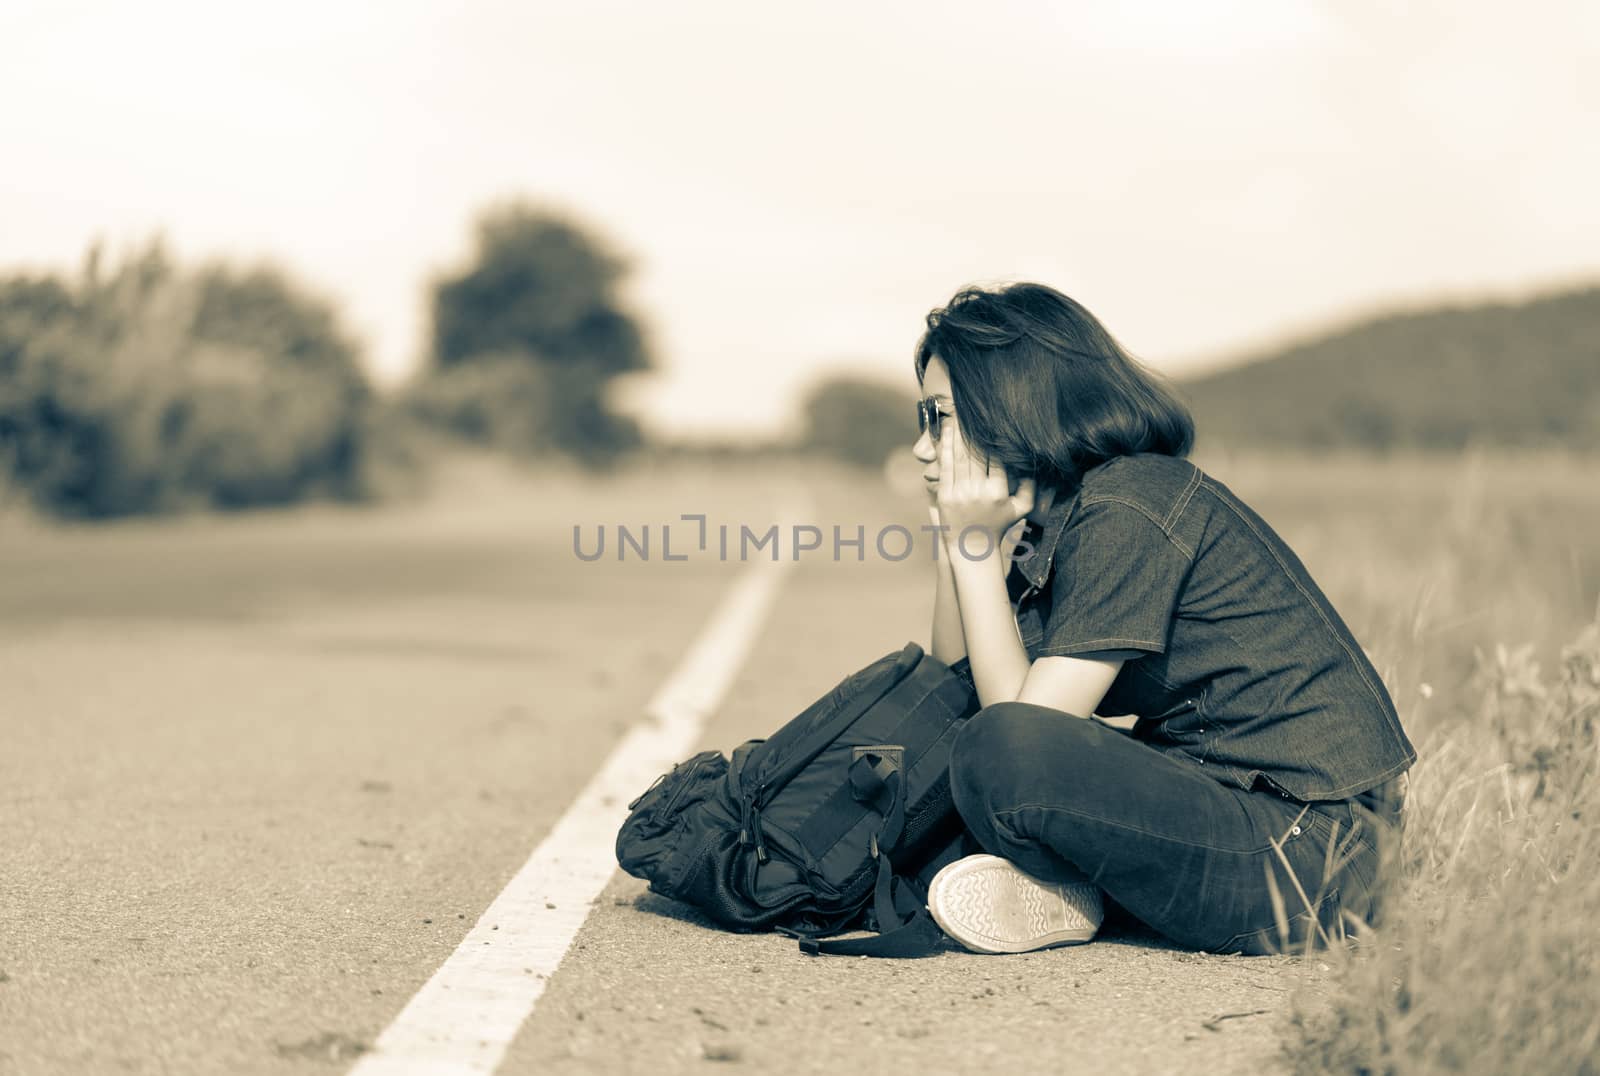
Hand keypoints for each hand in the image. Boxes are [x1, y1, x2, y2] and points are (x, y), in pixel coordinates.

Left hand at [934, 415, 1035, 560]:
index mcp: (998, 492)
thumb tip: (1034, 464)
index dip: (992, 437)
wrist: (971, 546)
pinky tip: (946, 433)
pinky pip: (946, 466)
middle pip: (976, 453)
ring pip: (959, 457)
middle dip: (972, 430)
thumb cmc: (999, 525)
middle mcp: (978, 492)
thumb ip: (1032, 487)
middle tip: (971, 411)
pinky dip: (945, 448)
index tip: (991, 421)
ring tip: (957, 416)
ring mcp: (959, 494)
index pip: (995, 458)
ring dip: (957, 434)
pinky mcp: (944, 496)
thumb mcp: (1022, 509)